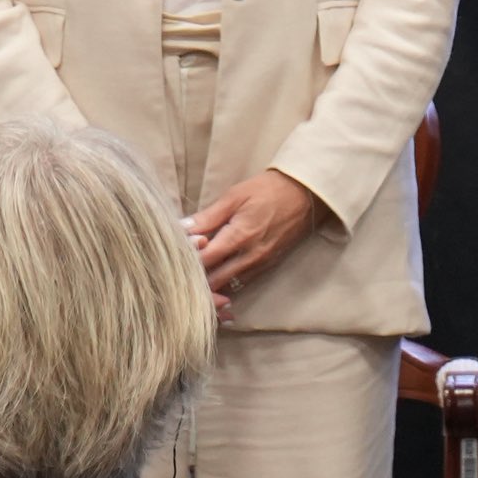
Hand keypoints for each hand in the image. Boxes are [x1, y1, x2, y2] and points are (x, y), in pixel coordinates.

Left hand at [189, 168, 328, 307]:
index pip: (203, 261)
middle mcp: (249, 257)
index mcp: (238, 236)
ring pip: (226, 287)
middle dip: (194, 280)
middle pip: (213, 281)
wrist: (306, 194)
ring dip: (209, 286)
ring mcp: (260, 265)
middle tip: (177, 274)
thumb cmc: (268, 190)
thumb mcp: (235, 196)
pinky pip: (241, 284)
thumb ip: (207, 217)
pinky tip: (214, 282)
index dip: (185, 262)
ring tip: (191, 280)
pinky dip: (225, 285)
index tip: (172, 257)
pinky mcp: (267, 267)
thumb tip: (180, 229)